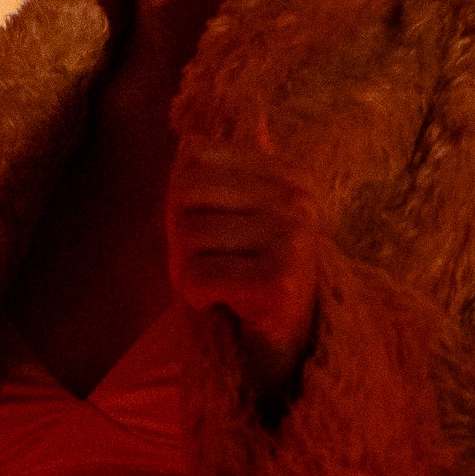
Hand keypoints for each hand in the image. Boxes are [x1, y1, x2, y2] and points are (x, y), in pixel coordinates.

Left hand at [167, 129, 322, 395]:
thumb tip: (188, 139)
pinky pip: (198, 275)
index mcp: (289, 173)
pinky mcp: (279, 281)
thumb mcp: (243, 213)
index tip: (203, 226)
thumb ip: (224, 172)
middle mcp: (297, 200)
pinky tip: (215, 302)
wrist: (289, 336)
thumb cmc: (253, 268)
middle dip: (177, 232)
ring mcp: (293, 239)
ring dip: (184, 268)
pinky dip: (193, 294)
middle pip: (186, 193)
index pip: (196, 158)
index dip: (180, 196)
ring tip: (209, 283)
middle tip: (198, 260)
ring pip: (188, 236)